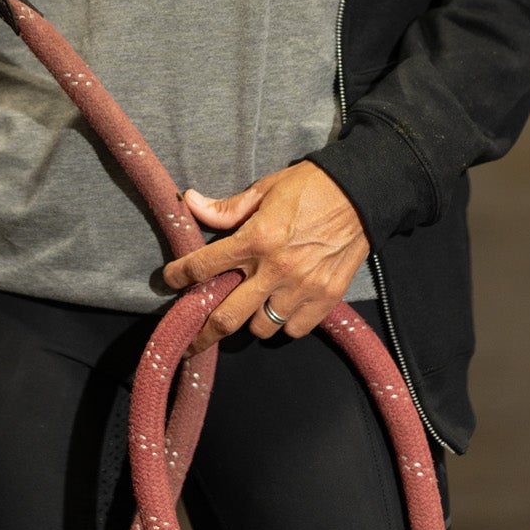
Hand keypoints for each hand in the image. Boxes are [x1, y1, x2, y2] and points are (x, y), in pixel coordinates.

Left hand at [163, 161, 369, 351]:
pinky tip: (282, 308)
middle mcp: (275, 269)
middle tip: (190, 343)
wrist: (359, 195)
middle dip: (202, 334)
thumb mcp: (264, 189)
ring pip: (261, 327)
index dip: (180, 275)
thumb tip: (189, 203)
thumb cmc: (309, 187)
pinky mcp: (325, 299)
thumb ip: (227, 208)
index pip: (205, 265)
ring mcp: (301, 288)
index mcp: (256, 238)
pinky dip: (284, 323)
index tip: (169, 280)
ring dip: (250, 321)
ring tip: (250, 309)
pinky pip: (293, 329)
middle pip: (228, 316)